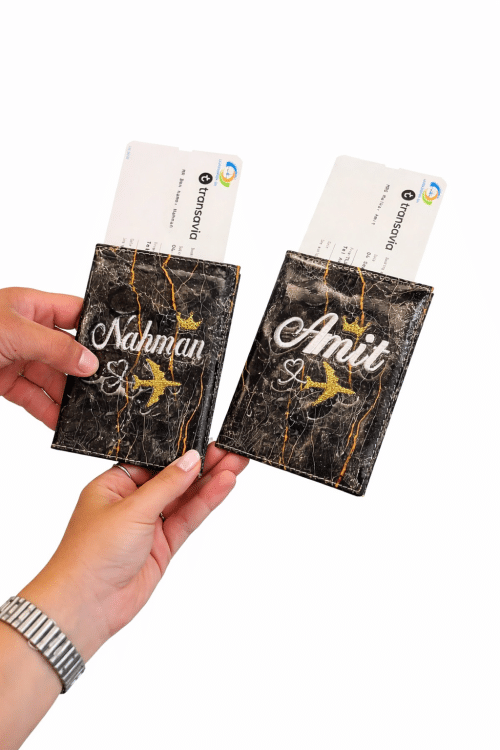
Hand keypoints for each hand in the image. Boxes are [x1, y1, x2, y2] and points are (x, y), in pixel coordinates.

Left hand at [0, 287, 98, 427]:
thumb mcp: (15, 332)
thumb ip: (55, 347)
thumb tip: (89, 361)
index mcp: (31, 306)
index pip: (75, 314)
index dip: (97, 330)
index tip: (118, 348)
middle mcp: (26, 331)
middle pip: (67, 352)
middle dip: (83, 371)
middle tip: (105, 387)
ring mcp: (16, 357)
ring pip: (52, 378)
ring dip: (67, 396)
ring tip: (85, 409)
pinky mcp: (4, 382)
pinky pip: (33, 397)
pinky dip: (48, 410)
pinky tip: (60, 420)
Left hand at [20, 443, 248, 661]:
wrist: (86, 606)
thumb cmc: (91, 554)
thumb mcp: (132, 509)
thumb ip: (167, 484)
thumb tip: (191, 459)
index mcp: (113, 486)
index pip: (152, 461)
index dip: (178, 451)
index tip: (204, 440)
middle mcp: (131, 503)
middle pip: (173, 479)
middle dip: (201, 465)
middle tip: (229, 450)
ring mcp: (148, 526)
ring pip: (184, 499)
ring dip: (210, 483)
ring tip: (236, 464)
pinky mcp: (162, 547)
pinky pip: (187, 520)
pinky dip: (205, 504)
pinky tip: (223, 487)